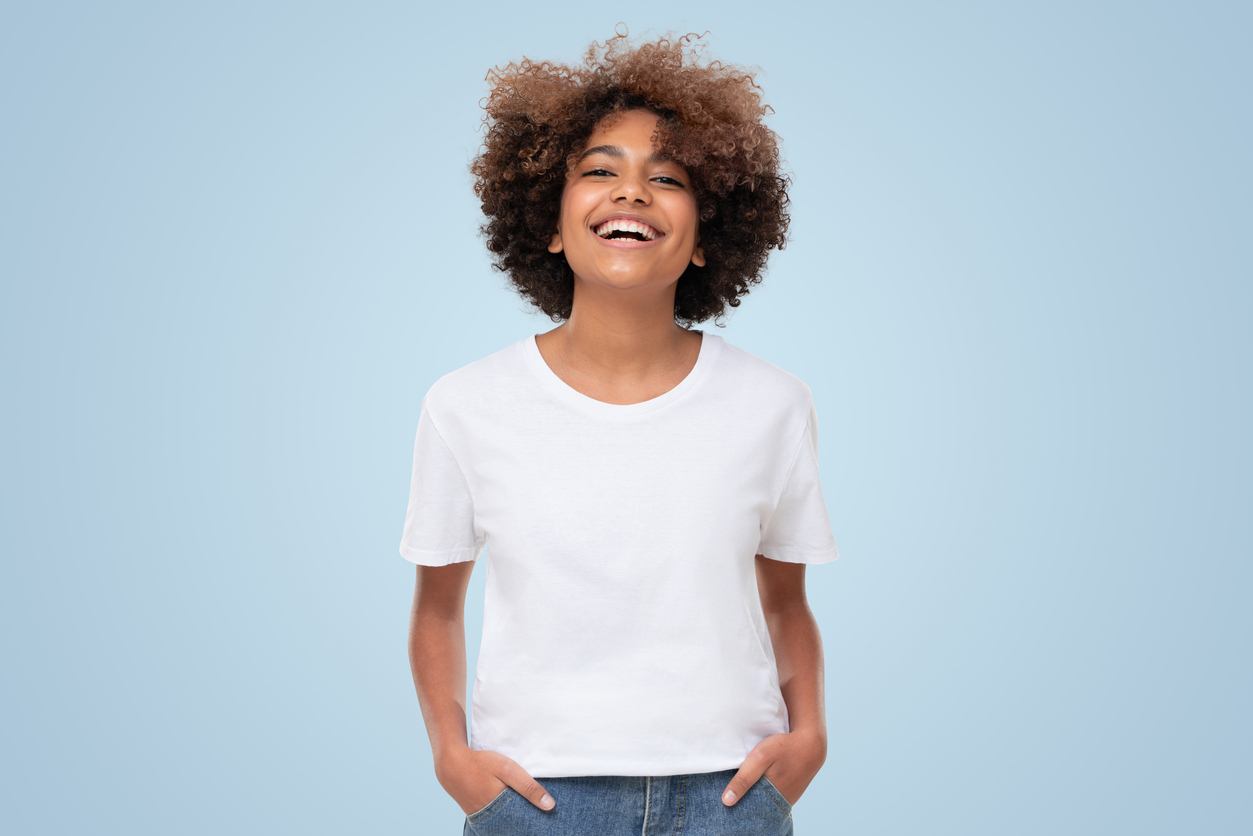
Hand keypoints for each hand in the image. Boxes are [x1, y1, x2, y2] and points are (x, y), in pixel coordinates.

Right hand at [435, 746, 555, 815]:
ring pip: (505, 821)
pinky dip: (504, 813)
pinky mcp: (478, 814)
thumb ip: (528, 787)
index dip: (535, 821)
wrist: (451, 765)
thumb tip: (550, 805)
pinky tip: (511, 805)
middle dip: (527, 821)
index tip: (548, 820)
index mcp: (502, 810)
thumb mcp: (507, 769)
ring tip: (527, 810)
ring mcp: (483, 817)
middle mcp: (492, 818)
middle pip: (516, 824)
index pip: (525, 823)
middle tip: (540, 818)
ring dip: (515, 817)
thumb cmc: (480, 764)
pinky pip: (496, 817)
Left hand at [720, 730, 825, 808]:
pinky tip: (760, 784)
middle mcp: (780, 802)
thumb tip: (726, 801)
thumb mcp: (760, 758)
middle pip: (757, 808)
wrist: (812, 744)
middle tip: (731, 796)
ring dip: (756, 797)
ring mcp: (788, 798)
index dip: (737, 808)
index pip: (749, 811)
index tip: (725, 805)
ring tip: (743, 790)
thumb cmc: (784, 748)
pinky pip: (775, 796)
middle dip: (745, 804)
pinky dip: (767, 792)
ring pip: (766, 802)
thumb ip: (744, 779)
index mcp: (771, 798)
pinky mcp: (792, 792)